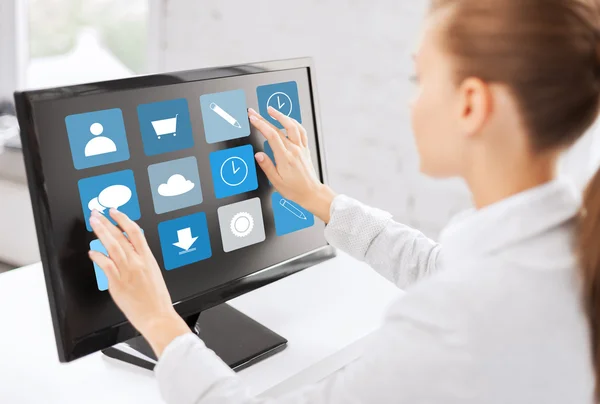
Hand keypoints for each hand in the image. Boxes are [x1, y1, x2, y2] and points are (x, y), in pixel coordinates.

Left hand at [88, 209, 190, 356]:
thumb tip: (130, 253)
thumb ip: (141, 262)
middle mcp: (137, 262)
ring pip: (112, 247)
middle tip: (97, 214)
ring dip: (101, 233)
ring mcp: (127, 272)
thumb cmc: (157, 299)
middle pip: (120, 236)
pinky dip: (98, 257)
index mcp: (148, 259)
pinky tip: (92, 252)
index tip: (115, 212)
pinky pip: (106, 266)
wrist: (158, 316)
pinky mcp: (118, 284)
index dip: (123, 219)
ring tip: (93, 224)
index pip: (135, 232)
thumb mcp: (154, 274)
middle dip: (107, 222)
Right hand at [249, 106, 335, 222]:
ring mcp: (301, 148)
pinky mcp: (305, 149)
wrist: (311, 192)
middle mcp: (294, 150)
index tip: (252, 118)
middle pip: (278, 129)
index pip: (271, 135)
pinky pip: (301, 131)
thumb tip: (258, 155)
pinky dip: (294, 123)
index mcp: (285, 158)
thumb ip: (267, 166)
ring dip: (281, 116)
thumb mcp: (276, 181)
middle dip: (264, 118)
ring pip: (292, 126)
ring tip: (271, 110)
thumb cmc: (294, 189)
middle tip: (254, 112)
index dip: (261, 124)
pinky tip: (288, 120)